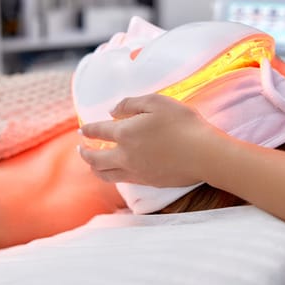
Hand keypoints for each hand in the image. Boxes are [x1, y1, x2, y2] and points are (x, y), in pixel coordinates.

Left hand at [79, 94, 216, 186]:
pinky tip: (115, 172)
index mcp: (125, 133)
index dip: (88, 130)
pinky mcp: (148, 182)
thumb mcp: (157, 102)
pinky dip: (112, 176)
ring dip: (95, 169)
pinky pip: (122, 181)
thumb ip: (131, 103)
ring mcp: (136, 171)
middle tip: (81, 149)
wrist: (204, 154)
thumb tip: (113, 111)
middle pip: (95, 159)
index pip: (98, 132)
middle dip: (85, 153)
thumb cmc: (183, 124)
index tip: (82, 130)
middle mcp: (125, 155)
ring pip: (106, 175)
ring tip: (92, 165)